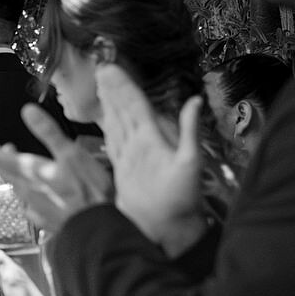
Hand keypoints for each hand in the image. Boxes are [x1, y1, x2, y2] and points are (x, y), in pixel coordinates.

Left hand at [0, 105, 111, 233]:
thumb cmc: (86, 189)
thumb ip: (47, 132)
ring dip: (16, 174)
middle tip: (5, 147)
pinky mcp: (45, 219)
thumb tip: (27, 110)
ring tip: (22, 166)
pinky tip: (37, 193)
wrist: (95, 227)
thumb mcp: (70, 153)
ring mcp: (35, 207)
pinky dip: (29, 192)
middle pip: (6, 172)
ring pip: (17, 187)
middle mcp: (26, 191)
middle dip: (3, 158)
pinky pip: (29, 203)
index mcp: (29, 172)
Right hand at [96, 65, 206, 251]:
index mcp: (153, 138)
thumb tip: (195, 100)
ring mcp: (132, 154)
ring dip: (108, 104)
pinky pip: (112, 141)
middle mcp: (141, 143)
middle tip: (102, 69)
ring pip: (117, 123)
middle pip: (124, 110)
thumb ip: (189, 131)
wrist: (170, 226)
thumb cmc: (182, 198)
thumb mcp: (189, 162)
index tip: (109, 69)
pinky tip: (102, 117)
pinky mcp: (124, 168)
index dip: (122, 87)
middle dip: (113, 89)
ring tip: (99, 86)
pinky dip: (106, 126)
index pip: (135, 106)